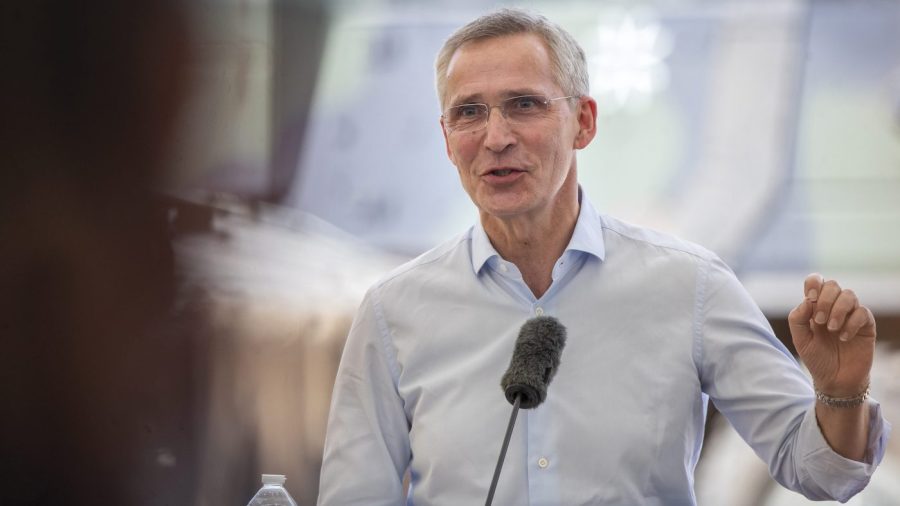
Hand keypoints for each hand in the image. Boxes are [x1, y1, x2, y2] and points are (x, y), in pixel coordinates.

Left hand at [788, 273, 875, 396]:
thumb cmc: (817, 358)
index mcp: (816, 306)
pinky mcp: (866, 325)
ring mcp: (850, 315)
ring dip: (838, 310)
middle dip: (825, 300)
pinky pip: (862, 313)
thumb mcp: (800, 339)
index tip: (811, 298)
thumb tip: (808, 300)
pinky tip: (844, 338)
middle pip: (833, 285)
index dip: (814, 283)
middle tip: (819, 322)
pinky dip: (851, 323)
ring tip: (831, 329)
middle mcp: (834, 307)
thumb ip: (797, 318)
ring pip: (849, 295)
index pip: (816, 281)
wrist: (835, 380)